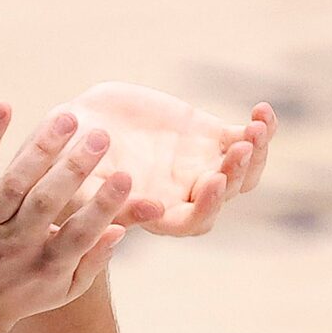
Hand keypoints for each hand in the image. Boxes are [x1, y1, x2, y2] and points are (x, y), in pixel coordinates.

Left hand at [0, 106, 149, 332]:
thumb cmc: (24, 291)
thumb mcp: (64, 288)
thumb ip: (95, 260)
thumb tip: (122, 228)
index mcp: (48, 264)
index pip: (81, 233)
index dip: (104, 206)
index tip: (127, 178)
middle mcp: (17, 243)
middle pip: (48, 203)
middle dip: (75, 169)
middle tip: (102, 137)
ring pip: (16, 183)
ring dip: (42, 149)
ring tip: (68, 119)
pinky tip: (4, 107)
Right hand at [61, 83, 274, 236]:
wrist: (78, 125)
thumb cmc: (68, 162)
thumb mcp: (81, 181)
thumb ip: (110, 200)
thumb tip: (151, 211)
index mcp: (158, 213)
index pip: (194, 221)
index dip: (209, 206)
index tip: (214, 180)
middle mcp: (184, 193)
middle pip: (225, 196)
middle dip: (237, 173)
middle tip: (240, 148)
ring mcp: (200, 164)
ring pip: (244, 171)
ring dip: (256, 152)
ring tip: (257, 128)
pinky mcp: (208, 136)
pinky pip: (245, 137)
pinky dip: (262, 128)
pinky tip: (263, 111)